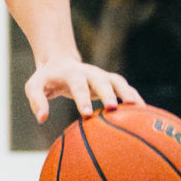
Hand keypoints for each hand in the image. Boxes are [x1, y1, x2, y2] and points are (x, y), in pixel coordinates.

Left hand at [24, 57, 141, 122]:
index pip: (78, 86)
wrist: (61, 61)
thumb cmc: (47, 78)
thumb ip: (36, 100)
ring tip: (140, 110)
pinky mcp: (111, 82)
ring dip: (129, 94)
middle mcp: (90, 73)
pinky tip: (145, 115)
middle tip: (114, 109)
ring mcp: (103, 76)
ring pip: (119, 82)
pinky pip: (126, 89)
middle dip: (109, 94)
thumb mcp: (34, 85)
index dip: (82, 99)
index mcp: (72, 74)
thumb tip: (42, 119)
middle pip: (102, 81)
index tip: (86, 114)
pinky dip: (136, 99)